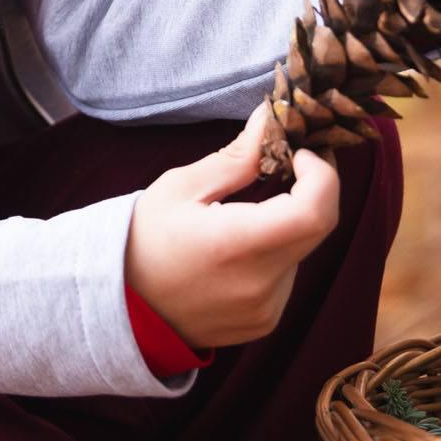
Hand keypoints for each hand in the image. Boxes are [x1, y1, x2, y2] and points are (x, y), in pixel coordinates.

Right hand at [124, 105, 341, 348]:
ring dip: (286, 225)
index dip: (321, 175)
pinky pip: (286, 277)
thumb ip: (237, 157)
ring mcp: (264, 308)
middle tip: (289, 165)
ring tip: (241, 217)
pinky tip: (234, 253)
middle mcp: (258, 283)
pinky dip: (273, 255)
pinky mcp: (263, 322)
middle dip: (312, 190)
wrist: (120, 305)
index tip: (300, 154)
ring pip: (302, 251)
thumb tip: (273, 118)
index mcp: (235, 244)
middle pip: (318, 228)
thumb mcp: (181, 187)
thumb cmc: (143, 238)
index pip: (314, 210)